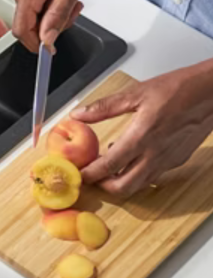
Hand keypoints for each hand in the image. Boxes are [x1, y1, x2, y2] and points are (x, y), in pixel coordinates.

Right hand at [10, 0, 93, 51]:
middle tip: (72, 11)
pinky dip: (49, 0)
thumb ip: (58, 16)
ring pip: (32, 11)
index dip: (36, 44)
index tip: (50, 49)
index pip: (22, 30)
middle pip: (28, 22)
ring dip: (52, 11)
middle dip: (50, 25)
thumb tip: (47, 39)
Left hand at [72, 63, 212, 196]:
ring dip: (121, 181)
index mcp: (141, 137)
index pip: (109, 166)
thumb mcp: (136, 93)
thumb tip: (79, 114)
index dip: (90, 174)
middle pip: (124, 187)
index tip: (78, 174)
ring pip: (139, 185)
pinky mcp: (178, 161)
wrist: (211, 93)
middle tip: (93, 174)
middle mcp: (155, 155)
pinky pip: (153, 176)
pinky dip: (138, 173)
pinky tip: (132, 156)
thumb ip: (104, 107)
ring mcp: (168, 161)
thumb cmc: (178, 89)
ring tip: (109, 165)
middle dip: (104, 186)